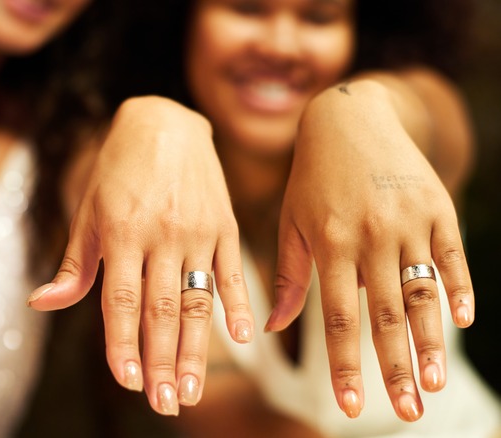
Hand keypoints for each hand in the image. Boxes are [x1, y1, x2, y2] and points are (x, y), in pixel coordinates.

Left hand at [27, 96, 254, 415]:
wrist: (164, 123)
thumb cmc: (117, 171)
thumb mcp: (88, 211)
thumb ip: (73, 264)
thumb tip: (41, 304)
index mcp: (122, 232)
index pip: (122, 300)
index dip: (123, 343)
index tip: (126, 380)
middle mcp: (162, 235)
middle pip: (162, 309)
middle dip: (161, 360)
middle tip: (164, 402)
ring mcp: (198, 231)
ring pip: (198, 299)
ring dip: (196, 348)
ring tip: (192, 388)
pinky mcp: (225, 226)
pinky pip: (233, 271)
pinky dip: (239, 305)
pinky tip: (241, 339)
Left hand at [269, 79, 473, 420]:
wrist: (348, 118)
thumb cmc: (311, 180)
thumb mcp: (291, 223)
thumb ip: (290, 277)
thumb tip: (273, 329)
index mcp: (330, 244)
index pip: (339, 319)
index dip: (345, 364)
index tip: (347, 406)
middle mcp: (370, 236)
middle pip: (384, 315)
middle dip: (395, 368)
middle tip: (407, 412)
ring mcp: (407, 221)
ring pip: (421, 292)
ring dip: (430, 341)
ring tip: (436, 384)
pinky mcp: (436, 206)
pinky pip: (452, 255)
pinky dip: (459, 287)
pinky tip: (461, 320)